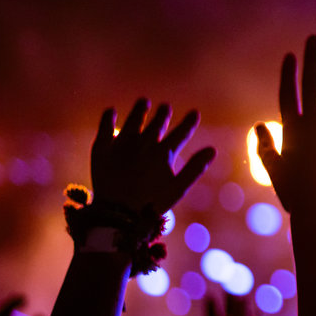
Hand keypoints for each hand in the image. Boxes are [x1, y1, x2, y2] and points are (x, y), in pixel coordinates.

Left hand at [90, 99, 215, 212]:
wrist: (117, 213)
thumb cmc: (151, 204)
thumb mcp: (178, 189)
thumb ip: (195, 168)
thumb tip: (213, 149)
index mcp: (163, 153)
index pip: (180, 133)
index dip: (189, 123)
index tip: (194, 113)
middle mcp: (144, 143)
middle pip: (156, 124)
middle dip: (163, 114)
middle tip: (165, 107)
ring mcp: (121, 144)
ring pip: (133, 121)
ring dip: (140, 110)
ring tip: (144, 101)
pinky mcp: (102, 149)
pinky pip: (105, 128)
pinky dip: (108, 118)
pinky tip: (111, 110)